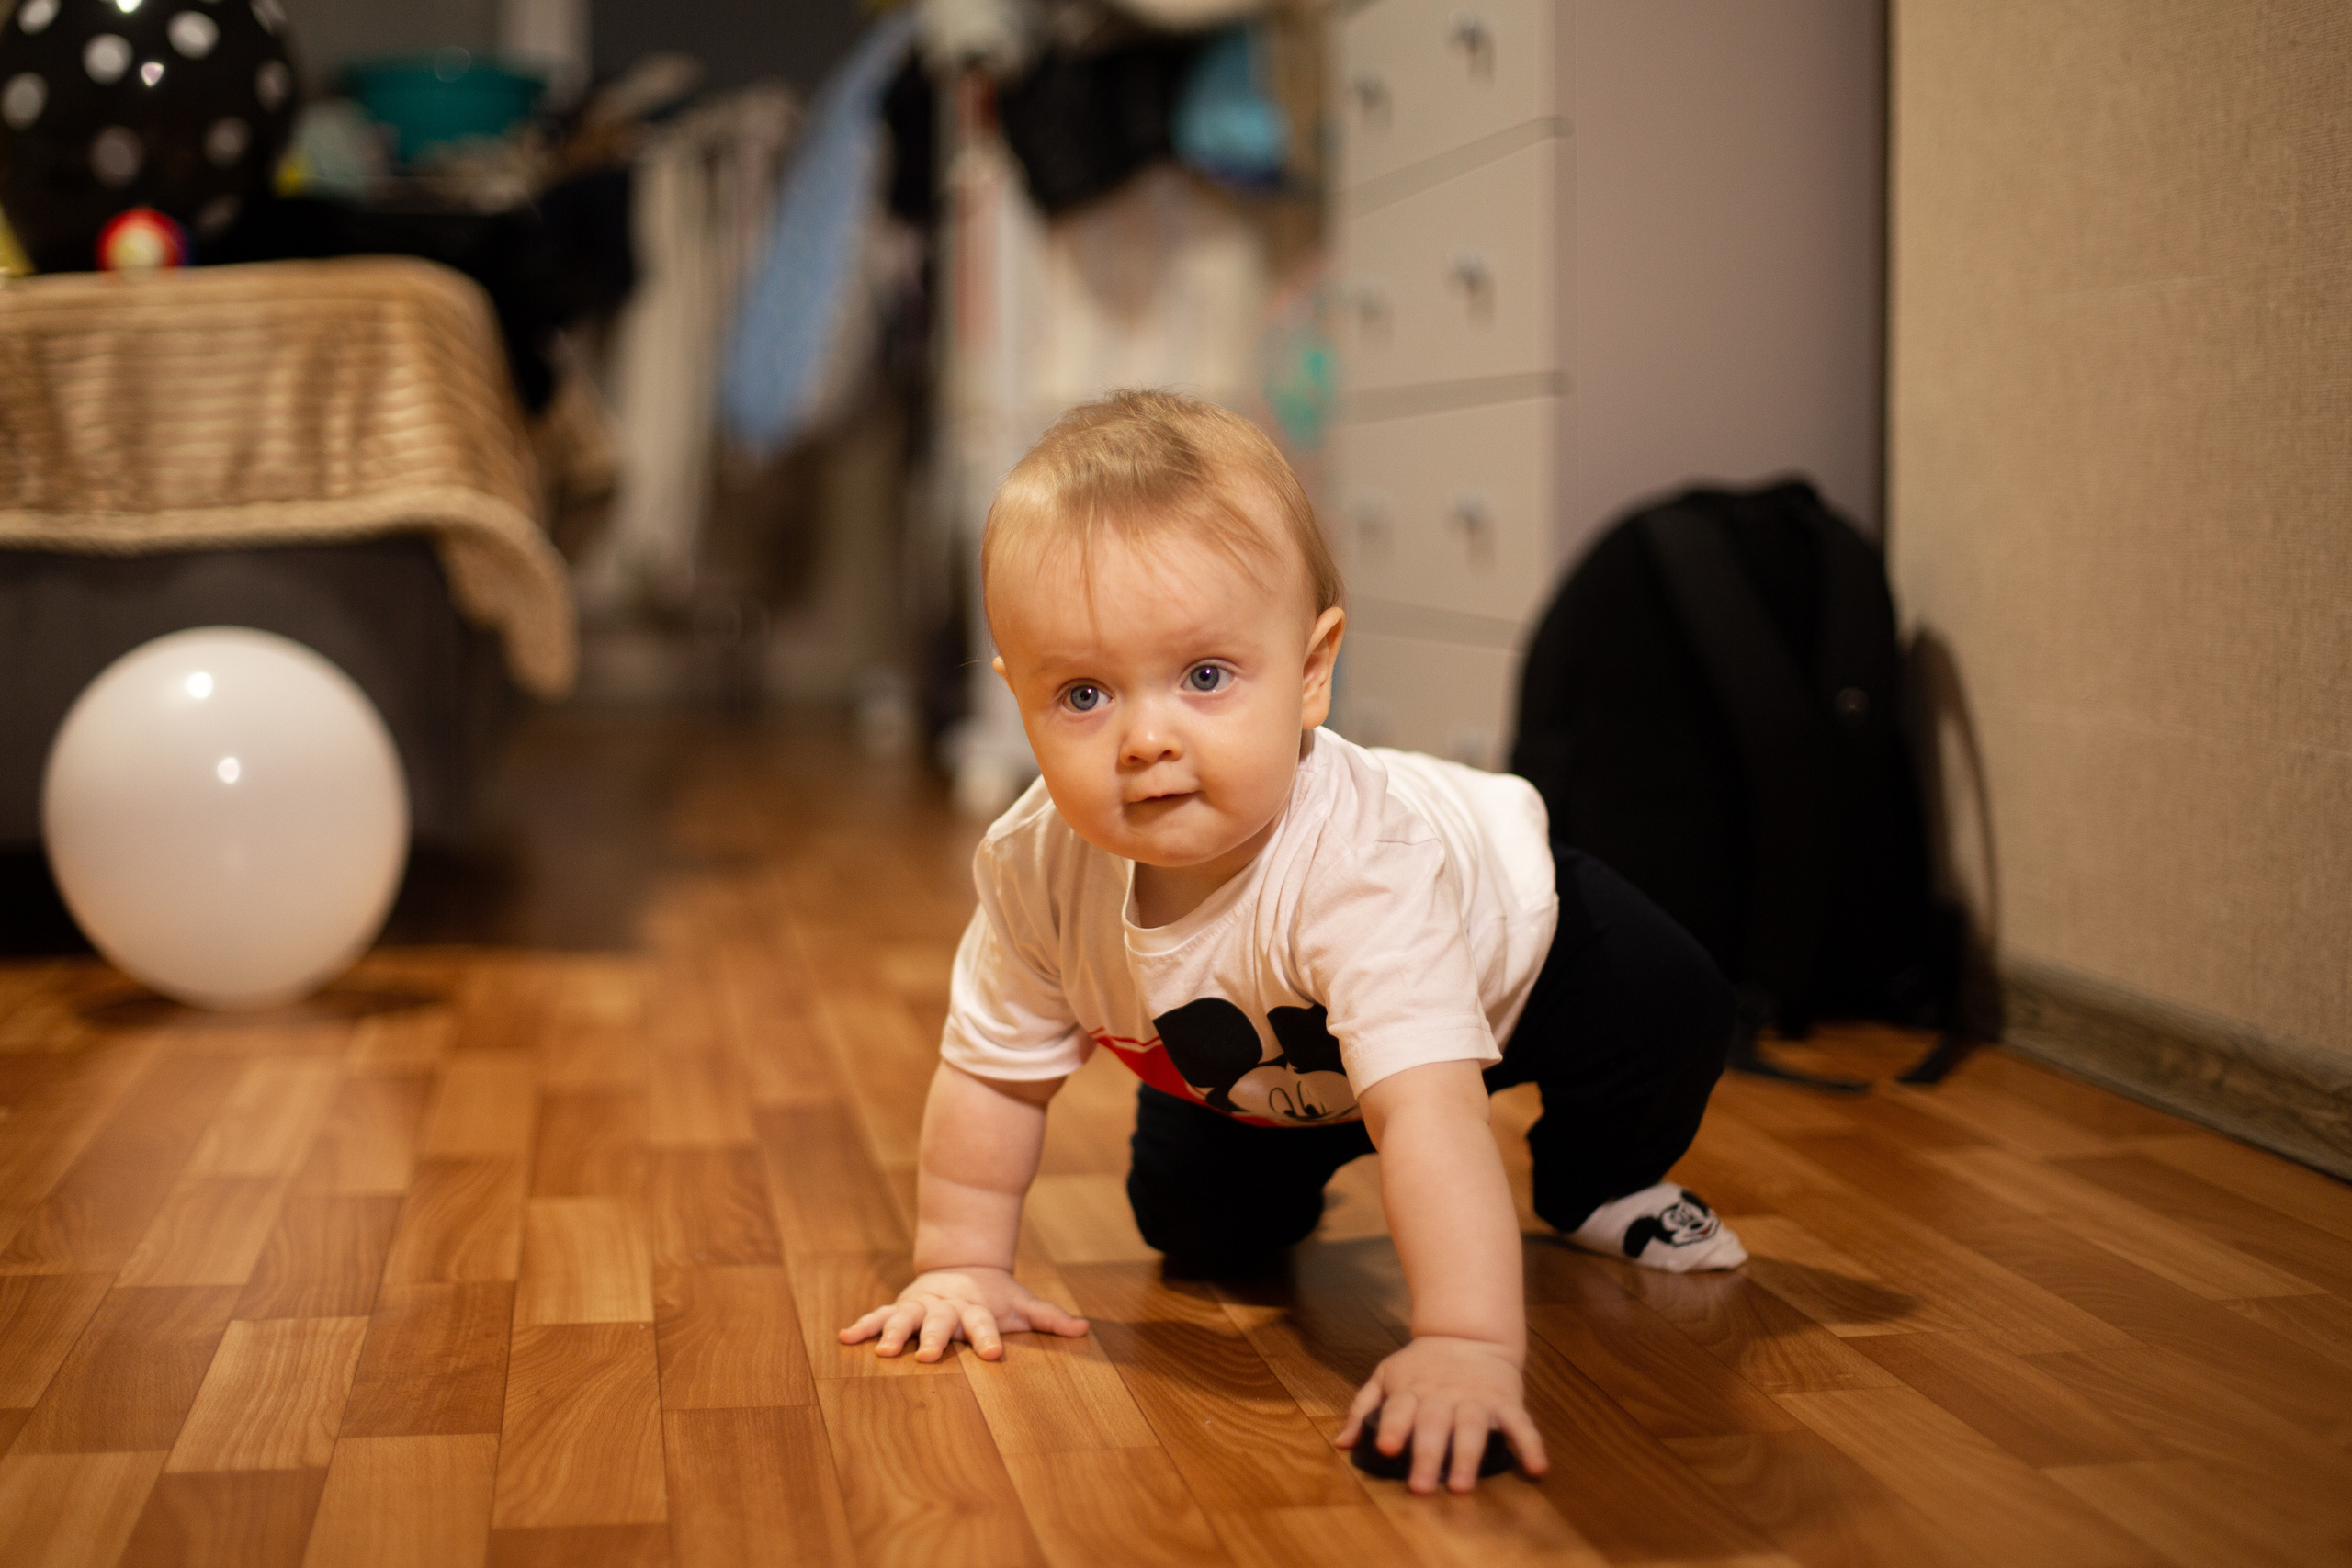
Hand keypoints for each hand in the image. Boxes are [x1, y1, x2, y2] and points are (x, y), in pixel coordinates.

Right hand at [837, 1266, 1089, 1361]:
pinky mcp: (902, 1306)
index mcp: (976, 1309)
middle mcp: (946, 1307)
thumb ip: (1049, 1317)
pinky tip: (844, 1337)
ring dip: (893, 1333)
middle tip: (931, 1357)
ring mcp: (921, 1306)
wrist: (963, 1263)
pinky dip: (862, 1326)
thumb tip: (1084, 1328)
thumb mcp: (1022, 1304)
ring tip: (883, 1351)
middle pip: (941, 1323)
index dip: (990, 1337)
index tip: (995, 1353)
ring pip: (905, 1318)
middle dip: (935, 1339)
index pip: (986, 1324)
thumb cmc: (995, 1295)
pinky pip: (879, 1315)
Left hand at [1336, 1335, 1549, 1492]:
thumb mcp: (1386, 1375)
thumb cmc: (1421, 1365)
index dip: (1394, 1427)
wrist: (1468, 1333)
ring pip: (1472, 1428)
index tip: (1387, 1448)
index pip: (1399, 1409)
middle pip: (1435, 1425)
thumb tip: (1342, 1444)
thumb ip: (1363, 1409)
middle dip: (1428, 1456)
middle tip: (1421, 1487)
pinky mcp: (1505, 1402)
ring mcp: (1476, 1399)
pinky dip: (1531, 1445)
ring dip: (1468, 1457)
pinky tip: (1537, 1470)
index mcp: (1412, 1390)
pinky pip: (1521, 1424)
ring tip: (1463, 1487)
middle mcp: (1443, 1396)